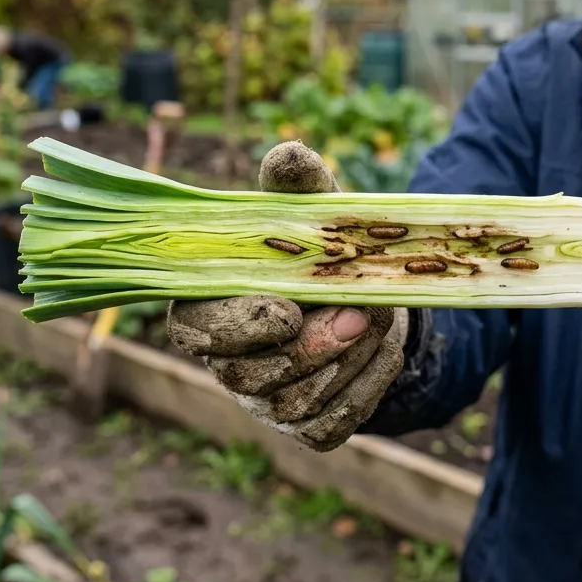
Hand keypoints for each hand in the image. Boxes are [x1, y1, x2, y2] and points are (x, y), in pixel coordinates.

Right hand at [166, 141, 407, 452]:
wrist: (367, 300)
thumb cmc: (323, 251)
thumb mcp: (314, 211)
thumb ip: (299, 187)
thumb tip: (290, 154)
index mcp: (208, 307)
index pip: (198, 332)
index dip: (239, 328)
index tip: (285, 313)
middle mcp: (227, 362)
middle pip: (252, 376)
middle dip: (313, 347)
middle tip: (359, 316)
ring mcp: (265, 401)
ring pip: (300, 402)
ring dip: (351, 360)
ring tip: (377, 318)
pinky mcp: (306, 426)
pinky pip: (332, 422)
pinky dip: (367, 388)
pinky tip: (383, 352)